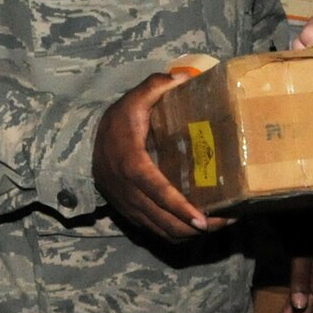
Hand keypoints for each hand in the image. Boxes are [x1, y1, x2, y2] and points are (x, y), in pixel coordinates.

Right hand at [92, 72, 229, 240]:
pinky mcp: (131, 214)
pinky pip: (157, 233)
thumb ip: (154, 86)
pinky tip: (198, 226)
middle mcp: (129, 192)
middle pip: (165, 221)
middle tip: (228, 220)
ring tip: (220, 224)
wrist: (84, 146)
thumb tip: (182, 77)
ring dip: (191, 234)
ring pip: (163, 232)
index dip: (180, 208)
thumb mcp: (132, 100)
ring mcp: (129, 207)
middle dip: (197, 227)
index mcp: (131, 164)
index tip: (202, 219)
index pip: (157, 192)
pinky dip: (178, 235)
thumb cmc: (115, 123)